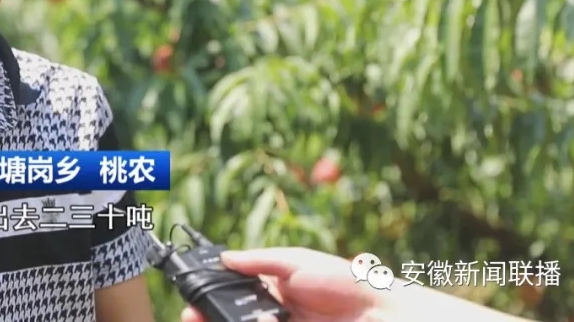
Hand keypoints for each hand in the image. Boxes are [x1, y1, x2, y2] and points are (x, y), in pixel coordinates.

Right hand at [180, 247, 384, 321]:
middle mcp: (274, 315)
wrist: (380, 313)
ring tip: (210, 320)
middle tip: (193, 317)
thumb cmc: (342, 280)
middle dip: (210, 315)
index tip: (193, 300)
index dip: (211, 297)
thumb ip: (259, 261)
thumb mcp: (296, 261)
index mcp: (273, 291)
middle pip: (233, 318)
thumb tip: (224, 257)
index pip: (233, 296)